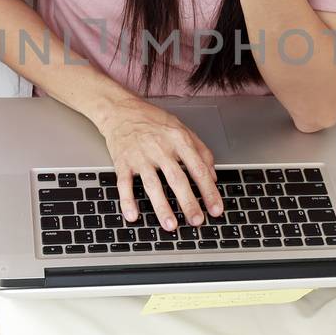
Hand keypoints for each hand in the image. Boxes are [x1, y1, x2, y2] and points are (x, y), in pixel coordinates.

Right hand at [96, 95, 223, 230]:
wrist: (120, 109)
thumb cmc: (152, 119)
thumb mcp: (182, 128)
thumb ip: (201, 151)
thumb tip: (213, 176)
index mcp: (178, 139)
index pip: (198, 169)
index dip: (209, 191)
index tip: (215, 208)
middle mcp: (160, 148)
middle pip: (177, 179)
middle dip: (189, 203)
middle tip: (197, 221)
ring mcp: (140, 156)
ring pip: (152, 184)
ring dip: (162, 207)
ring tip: (171, 225)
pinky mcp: (122, 162)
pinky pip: (124, 184)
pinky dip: (128, 201)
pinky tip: (133, 216)